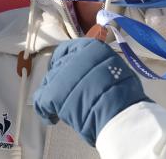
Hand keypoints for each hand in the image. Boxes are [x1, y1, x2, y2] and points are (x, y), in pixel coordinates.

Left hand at [33, 38, 150, 146]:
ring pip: (50, 83)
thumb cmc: (125, 95)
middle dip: (62, 80)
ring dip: (56, 94)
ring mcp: (61, 74)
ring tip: (65, 107)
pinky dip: (44, 110)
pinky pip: (41, 101)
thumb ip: (102, 64)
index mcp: (90, 47)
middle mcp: (72, 57)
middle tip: (69, 93)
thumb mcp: (117, 69)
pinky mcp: (52, 93)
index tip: (66, 69)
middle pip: (59, 67)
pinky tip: (52, 118)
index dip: (65, 60)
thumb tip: (97, 70)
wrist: (120, 114)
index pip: (68, 49)